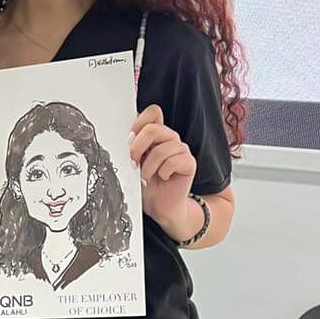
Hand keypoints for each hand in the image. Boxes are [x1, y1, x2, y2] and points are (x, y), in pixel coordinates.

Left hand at [130, 104, 199, 234]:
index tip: (129, 140)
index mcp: (156, 135)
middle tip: (133, 162)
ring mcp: (181, 150)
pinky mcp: (189, 163)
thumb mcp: (134, 162)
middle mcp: (170, 139)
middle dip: (138, 148)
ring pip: (162, 149)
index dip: (139, 124)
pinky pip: (174, 161)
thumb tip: (130, 137)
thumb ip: (133, 146)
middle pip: (153, 129)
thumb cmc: (146, 184)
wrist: (159, 206)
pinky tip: (163, 178)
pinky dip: (163, 172)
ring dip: (149, 166)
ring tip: (146, 176)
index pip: (153, 112)